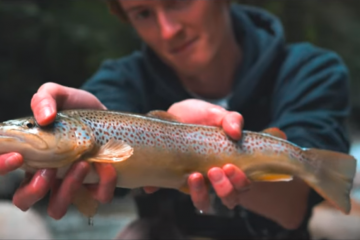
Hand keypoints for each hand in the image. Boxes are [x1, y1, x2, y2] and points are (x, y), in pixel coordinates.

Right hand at [7, 82, 117, 219]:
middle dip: (33, 191)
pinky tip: (105, 164)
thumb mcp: (59, 95)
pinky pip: (98, 198)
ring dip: (68, 190)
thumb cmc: (77, 109)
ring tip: (82, 163)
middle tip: (49, 169)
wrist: (109, 115)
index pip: (2, 168)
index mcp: (29, 154)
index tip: (17, 157)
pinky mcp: (97, 186)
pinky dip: (103, 184)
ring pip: (58, 207)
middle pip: (25, 200)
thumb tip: (45, 116)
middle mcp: (46, 174)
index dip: (1, 167)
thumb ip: (45, 98)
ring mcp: (71, 184)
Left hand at [143, 99, 249, 211]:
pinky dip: (159, 187)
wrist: (177, 114)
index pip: (243, 185)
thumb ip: (231, 119)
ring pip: (203, 202)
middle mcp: (215, 179)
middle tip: (213, 171)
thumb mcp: (216, 114)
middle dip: (224, 188)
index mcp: (231, 166)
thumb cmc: (202, 117)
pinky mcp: (174, 178)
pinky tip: (155, 183)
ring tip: (194, 176)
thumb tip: (235, 132)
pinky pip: (167, 190)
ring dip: (200, 194)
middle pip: (229, 198)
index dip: (239, 182)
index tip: (229, 166)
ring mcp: (195, 181)